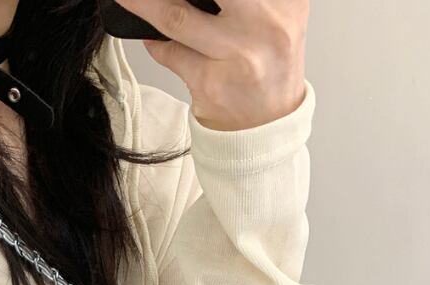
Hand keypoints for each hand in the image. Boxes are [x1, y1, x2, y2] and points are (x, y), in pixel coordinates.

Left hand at [117, 0, 308, 130]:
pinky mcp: (210, 83)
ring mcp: (237, 55)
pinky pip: (169, 52)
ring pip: (176, 15)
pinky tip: (151, 37)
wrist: (266, 126)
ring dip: (143, 3)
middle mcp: (265, 24)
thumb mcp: (276, 16)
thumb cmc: (265, 64)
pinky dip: (155, 41)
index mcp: (286, 1)